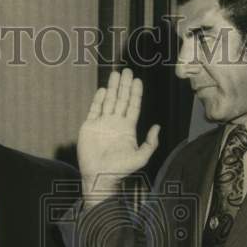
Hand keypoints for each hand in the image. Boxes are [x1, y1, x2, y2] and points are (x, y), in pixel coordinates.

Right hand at [77, 68, 159, 201]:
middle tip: (127, 70)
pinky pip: (94, 109)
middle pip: (121, 99)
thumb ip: (150, 143)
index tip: (137, 80)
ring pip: (108, 101)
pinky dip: (98, 99)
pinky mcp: (89, 126)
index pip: (133, 106)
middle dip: (124, 85)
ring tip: (115, 73)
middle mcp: (115, 123)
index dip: (135, 93)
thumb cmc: (120, 169)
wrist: (99, 176)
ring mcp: (102, 123)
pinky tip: (103, 89)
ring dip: (112, 87)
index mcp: (127, 128)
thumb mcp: (141, 157)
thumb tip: (157, 127)